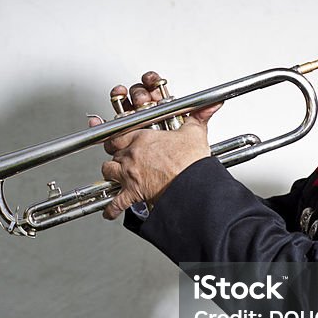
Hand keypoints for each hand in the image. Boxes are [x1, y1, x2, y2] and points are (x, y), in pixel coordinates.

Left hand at [89, 72, 221, 219]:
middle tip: (121, 155)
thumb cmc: (191, 162)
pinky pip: (116, 202)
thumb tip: (210, 106)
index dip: (117, 136)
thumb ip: (198, 117)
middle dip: (115, 153)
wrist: (191, 185)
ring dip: (110, 173)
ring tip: (115, 175)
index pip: (119, 133)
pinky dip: (111, 209)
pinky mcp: (133, 193)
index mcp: (143, 138)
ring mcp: (130, 174)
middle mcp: (132, 155)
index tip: (118, 138)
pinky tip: (110, 212)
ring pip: (107, 171)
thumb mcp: (195, 133)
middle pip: (112, 151)